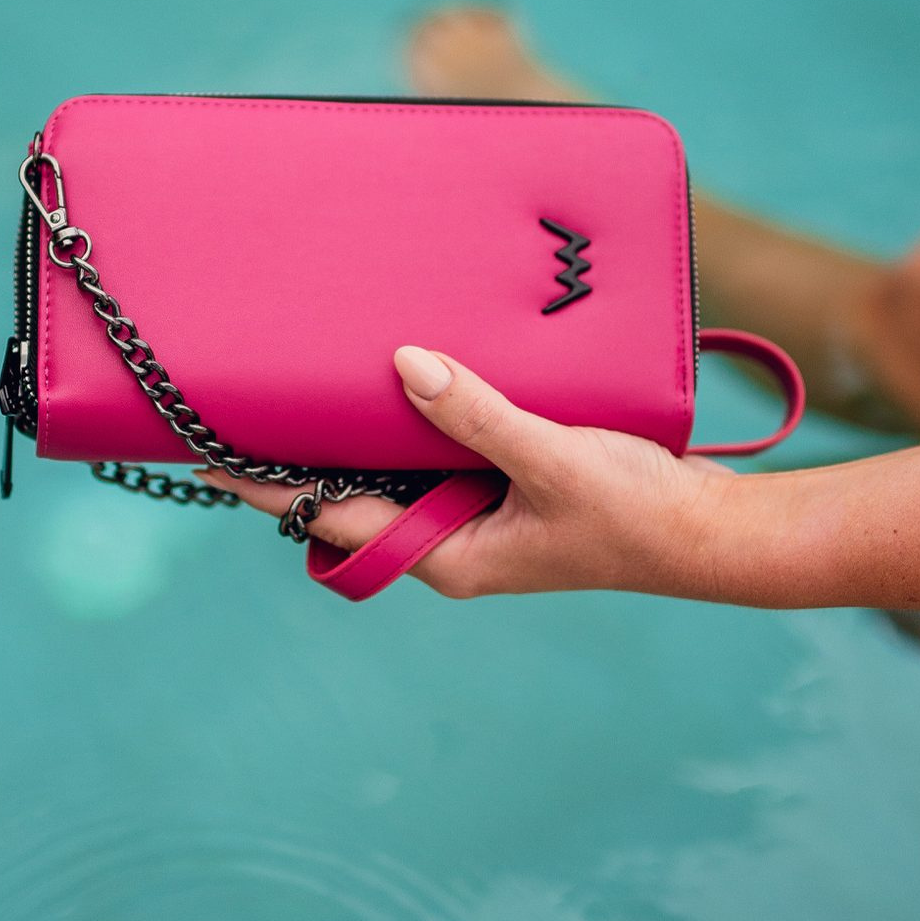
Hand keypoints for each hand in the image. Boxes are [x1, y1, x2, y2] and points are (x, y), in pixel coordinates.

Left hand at [201, 346, 760, 598]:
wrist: (712, 531)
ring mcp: (482, 514)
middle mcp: (454, 540)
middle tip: (246, 403)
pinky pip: (446, 448)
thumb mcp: (550, 459)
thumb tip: (403, 366)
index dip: (268, 489)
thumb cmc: (637, 514)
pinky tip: (410, 371)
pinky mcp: (511, 484)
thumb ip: (476, 414)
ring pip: (401, 470)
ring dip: (365, 431)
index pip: (333, 521)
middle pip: (356, 497)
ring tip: (313, 376)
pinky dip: (422, 415)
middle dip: (305, 456)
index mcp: (449, 554)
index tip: (208, 461)